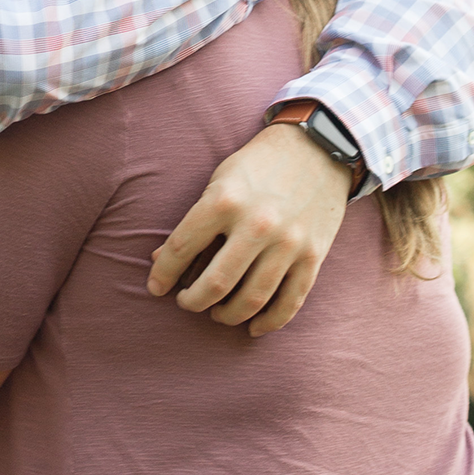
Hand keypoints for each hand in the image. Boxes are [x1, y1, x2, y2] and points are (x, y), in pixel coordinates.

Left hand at [146, 122, 350, 335]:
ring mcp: (288, 242)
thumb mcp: (218, 181)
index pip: (182, 248)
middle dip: (193, 302)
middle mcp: (257, 224)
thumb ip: (194, 222)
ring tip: (216, 313)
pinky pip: (290, 302)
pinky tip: (253, 326)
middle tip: (186, 302)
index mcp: (225, 200)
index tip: (156, 287)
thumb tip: (161, 261)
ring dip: (227, 315)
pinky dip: (269, 322)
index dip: (163, 274)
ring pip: (251, 300)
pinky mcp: (313, 256)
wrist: (317, 148)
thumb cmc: (258, 164)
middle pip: (215, 284)